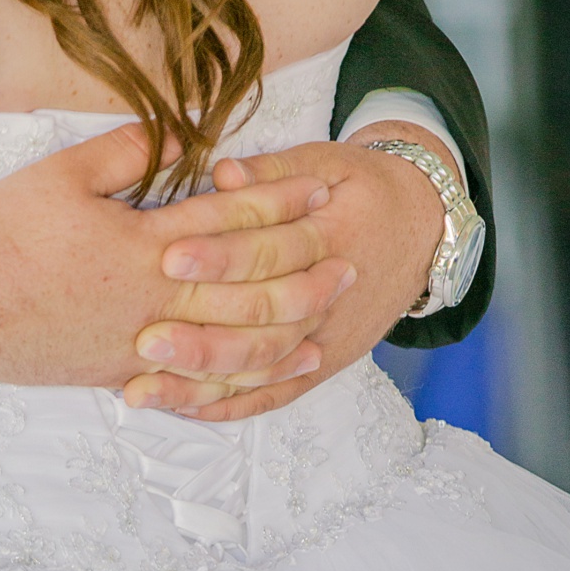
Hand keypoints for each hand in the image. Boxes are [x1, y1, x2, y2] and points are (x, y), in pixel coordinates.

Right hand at [0, 122, 351, 389]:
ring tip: (331, 309)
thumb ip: (127, 152)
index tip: (320, 189)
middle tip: (350, 254)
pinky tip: (282, 366)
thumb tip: (182, 133)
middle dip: (304, 266)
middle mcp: (156, 296)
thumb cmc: (4, 233)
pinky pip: (206, 379)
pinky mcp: (132, 371)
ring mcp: (146, 340)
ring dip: (292, 322)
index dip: (280, 201)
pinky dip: (250, 373)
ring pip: (239, 337)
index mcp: (144, 241)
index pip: (230, 218)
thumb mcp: (61, 175)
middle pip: (249, 282)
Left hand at [122, 126, 445, 421]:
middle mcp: (330, 296)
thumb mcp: (325, 161)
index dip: (220, 255)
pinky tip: (184, 409)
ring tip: (144, 387)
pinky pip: (278, 394)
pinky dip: (232, 406)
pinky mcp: (326, 362)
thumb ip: (272, 171)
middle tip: (145, 339)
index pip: (271, 250)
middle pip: (263, 323)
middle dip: (201, 336)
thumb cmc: (362, 188)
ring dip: (204, 383)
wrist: (425, 228)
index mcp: (330, 235)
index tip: (167, 258)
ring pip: (264, 369)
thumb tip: (223, 174)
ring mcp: (329, 337)